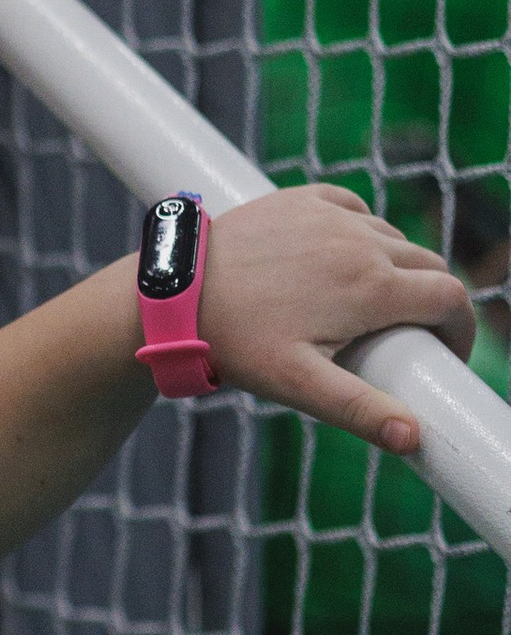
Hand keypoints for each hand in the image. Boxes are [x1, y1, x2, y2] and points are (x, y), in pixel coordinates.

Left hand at [200, 183, 474, 452]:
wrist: (174, 293)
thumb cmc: (236, 342)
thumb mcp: (299, 385)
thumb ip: (361, 409)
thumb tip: (414, 437)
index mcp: (372, 285)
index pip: (450, 298)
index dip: (460, 329)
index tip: (447, 354)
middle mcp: (361, 240)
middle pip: (428, 266)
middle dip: (430, 301)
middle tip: (407, 337)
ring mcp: (331, 215)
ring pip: (392, 238)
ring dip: (395, 268)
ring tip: (368, 306)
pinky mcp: (303, 197)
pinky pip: (354, 209)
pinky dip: (360, 231)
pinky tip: (341, 258)